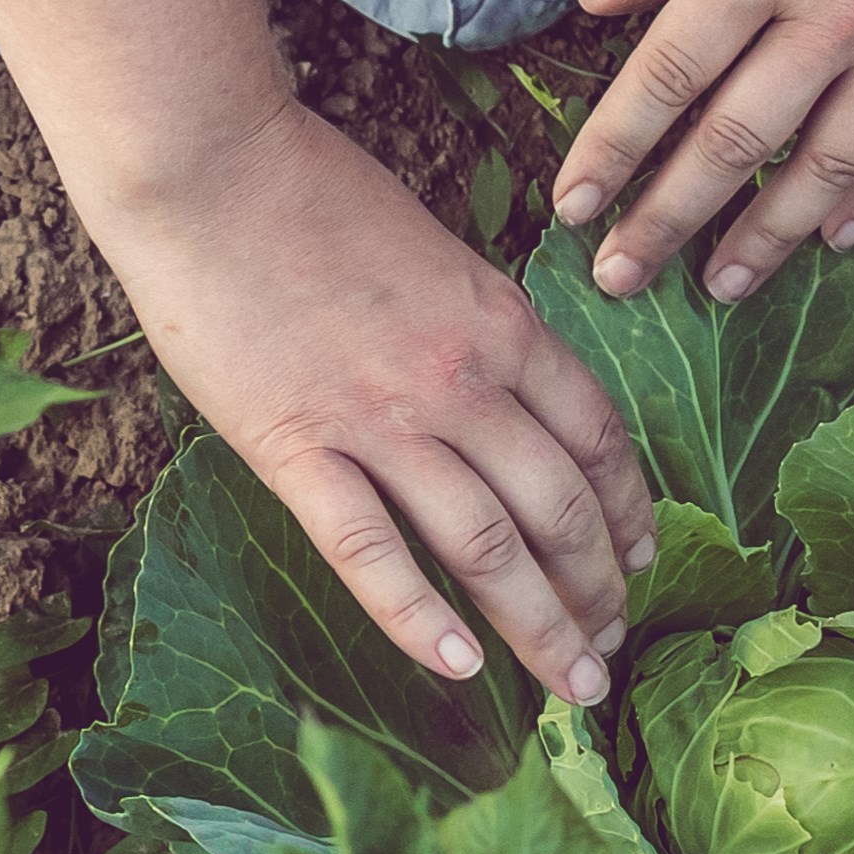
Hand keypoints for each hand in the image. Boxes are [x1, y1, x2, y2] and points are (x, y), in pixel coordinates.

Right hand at [84, 100, 655, 699]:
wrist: (211, 167)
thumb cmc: (310, 195)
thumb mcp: (433, 253)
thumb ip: (473, 328)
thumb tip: (499, 393)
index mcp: (501, 325)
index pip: (596, 437)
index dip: (631, 511)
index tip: (642, 563)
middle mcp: (461, 380)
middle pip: (560, 507)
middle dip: (598, 591)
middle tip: (610, 654)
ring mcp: (381, 418)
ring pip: (487, 545)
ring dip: (539, 624)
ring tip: (569, 686)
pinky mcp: (296, 446)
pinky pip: (369, 549)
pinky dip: (416, 617)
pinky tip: (456, 669)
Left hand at [548, 0, 853, 308]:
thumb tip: (596, 1)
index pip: (668, 76)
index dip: (612, 151)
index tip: (572, 207)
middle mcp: (840, 13)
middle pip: (736, 143)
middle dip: (668, 222)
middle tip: (621, 278)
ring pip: (830, 170)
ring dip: (769, 237)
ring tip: (722, 284)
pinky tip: (837, 237)